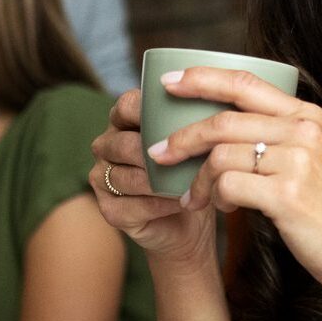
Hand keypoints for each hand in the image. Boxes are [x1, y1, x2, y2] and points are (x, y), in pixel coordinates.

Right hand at [90, 89, 215, 264]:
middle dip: (156, 153)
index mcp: (124, 121)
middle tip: (189, 158)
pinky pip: (131, 205)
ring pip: (125, 177)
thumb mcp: (198, 141)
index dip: (149, 110)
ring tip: (188, 182)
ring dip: (159, 182)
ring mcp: (103, 178)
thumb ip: (196, 119)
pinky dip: (159, 205)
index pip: (126, 105)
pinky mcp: (110, 210)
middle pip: (123, 143)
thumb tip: (219, 100)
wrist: (192, 220)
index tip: (182, 120)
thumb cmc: (194, 172)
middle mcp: (107, 146)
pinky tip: (181, 202)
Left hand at [145, 67, 321, 303]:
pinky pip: (227, 185)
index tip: (168, 83)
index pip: (244, 82)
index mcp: (307, 116)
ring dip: (197, 179)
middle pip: (223, 120)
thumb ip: (279, 138)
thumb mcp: (316, 161)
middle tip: (157, 152)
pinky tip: (221, 209)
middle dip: (182, 136)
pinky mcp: (287, 195)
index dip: (202, 78)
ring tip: (194, 197)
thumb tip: (221, 130)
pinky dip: (214, 198)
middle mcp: (303, 132)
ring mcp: (296, 162)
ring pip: (220, 155)